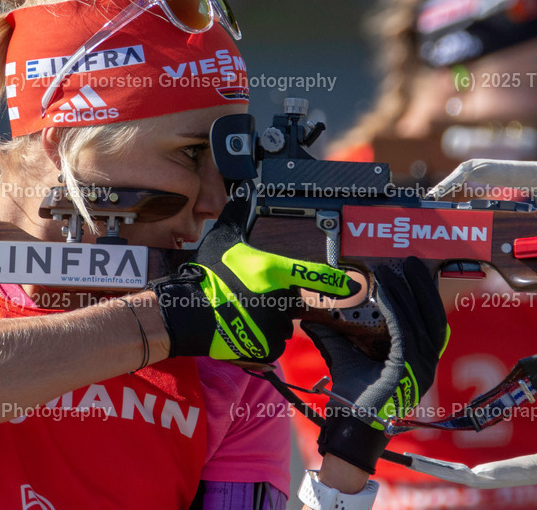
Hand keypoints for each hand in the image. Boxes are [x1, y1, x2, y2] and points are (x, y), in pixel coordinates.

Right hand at [151, 199, 353, 361]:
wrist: (187, 315)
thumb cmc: (205, 276)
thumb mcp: (221, 239)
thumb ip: (236, 214)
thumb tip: (243, 188)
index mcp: (273, 271)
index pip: (313, 275)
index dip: (335, 280)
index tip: (349, 285)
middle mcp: (279, 299)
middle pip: (291, 298)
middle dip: (277, 297)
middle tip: (251, 294)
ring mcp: (274, 325)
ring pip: (282, 321)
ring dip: (270, 317)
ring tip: (243, 311)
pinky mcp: (267, 346)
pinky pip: (273, 342)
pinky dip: (262, 337)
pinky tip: (243, 327)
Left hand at [302, 257, 448, 473]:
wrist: (353, 425)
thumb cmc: (355, 397)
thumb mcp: (345, 358)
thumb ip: (334, 336)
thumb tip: (312, 316)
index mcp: (419, 360)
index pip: (429, 320)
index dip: (423, 294)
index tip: (413, 272)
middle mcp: (426, 362)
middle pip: (430, 315)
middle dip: (421, 285)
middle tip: (411, 262)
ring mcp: (420, 366)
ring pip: (417, 318)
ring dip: (405, 291)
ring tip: (393, 270)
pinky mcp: (407, 367)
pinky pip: (403, 330)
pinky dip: (394, 307)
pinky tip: (383, 291)